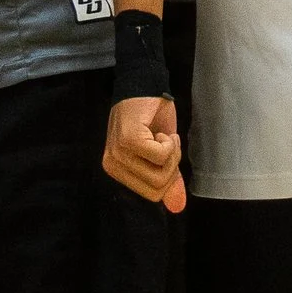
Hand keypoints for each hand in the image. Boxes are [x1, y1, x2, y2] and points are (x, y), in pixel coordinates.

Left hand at [104, 96, 187, 211]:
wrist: (145, 84)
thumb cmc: (152, 116)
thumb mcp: (162, 152)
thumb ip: (168, 179)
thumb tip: (177, 208)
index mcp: (118, 171)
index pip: (151, 195)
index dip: (169, 177)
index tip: (167, 153)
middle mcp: (113, 165)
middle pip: (156, 188)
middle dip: (172, 166)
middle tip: (169, 144)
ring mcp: (119, 154)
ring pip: (159, 174)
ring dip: (172, 154)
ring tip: (164, 137)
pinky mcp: (128, 141)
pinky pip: (160, 156)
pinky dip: (170, 144)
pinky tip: (161, 131)